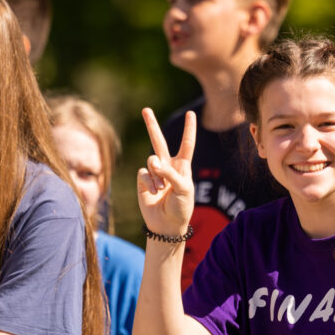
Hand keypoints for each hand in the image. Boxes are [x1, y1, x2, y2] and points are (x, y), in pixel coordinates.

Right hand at [136, 109, 194, 237]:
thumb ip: (170, 172)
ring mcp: (154, 172)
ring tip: (162, 188)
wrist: (167, 225)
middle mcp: (167, 166)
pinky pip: (143, 173)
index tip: (191, 113)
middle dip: (151, 125)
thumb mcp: (184, 189)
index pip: (187, 143)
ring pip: (151, 159)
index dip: (189, 129)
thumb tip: (152, 162)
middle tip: (145, 109)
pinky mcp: (143, 180)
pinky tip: (154, 192)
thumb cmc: (181, 207)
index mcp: (182, 165)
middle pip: (158, 141)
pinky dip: (149, 182)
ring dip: (156, 173)